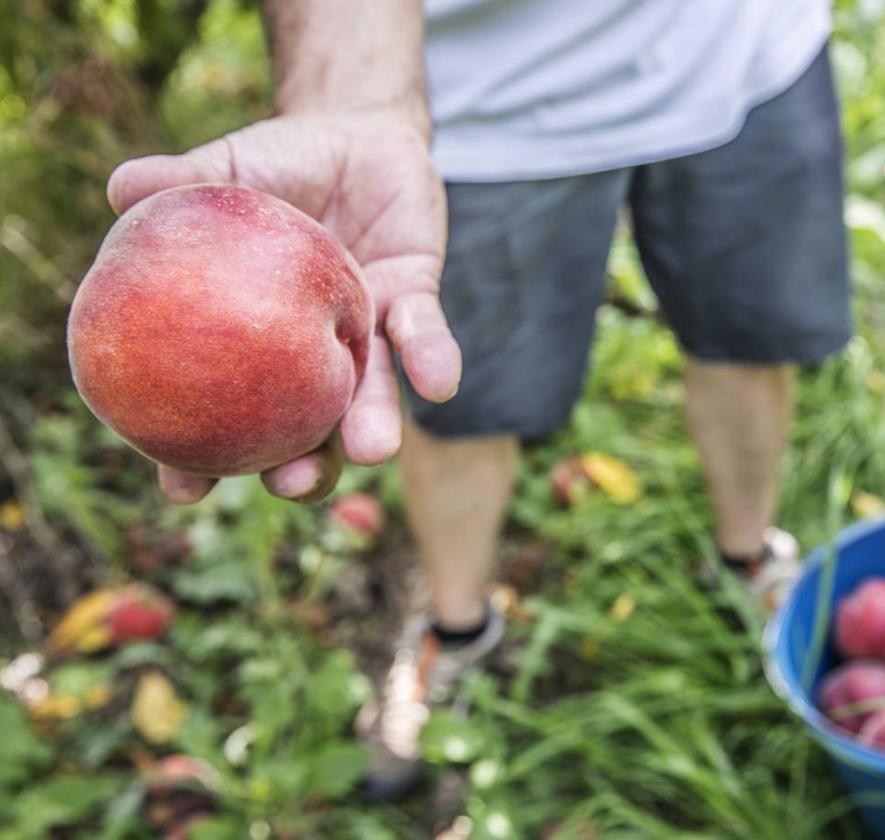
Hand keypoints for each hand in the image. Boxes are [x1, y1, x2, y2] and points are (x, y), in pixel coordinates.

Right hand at [107, 107, 459, 503]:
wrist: (359, 136)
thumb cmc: (280, 165)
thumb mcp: (227, 171)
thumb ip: (183, 181)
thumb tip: (119, 186)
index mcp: (254, 340)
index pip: (222, 412)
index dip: (201, 456)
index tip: (184, 491)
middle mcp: (311, 353)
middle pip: (306, 430)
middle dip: (302, 466)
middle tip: (288, 482)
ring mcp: (363, 334)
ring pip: (371, 395)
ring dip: (371, 426)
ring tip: (372, 451)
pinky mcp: (414, 301)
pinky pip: (425, 335)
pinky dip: (432, 357)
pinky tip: (437, 383)